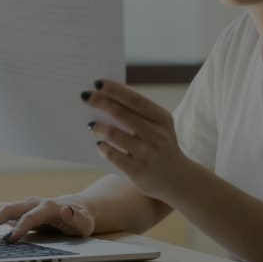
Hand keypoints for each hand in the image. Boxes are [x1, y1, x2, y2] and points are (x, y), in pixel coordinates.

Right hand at [0, 197, 94, 242]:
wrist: (75, 208)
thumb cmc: (80, 219)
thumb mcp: (84, 223)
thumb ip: (77, 219)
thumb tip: (65, 210)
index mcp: (49, 207)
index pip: (32, 216)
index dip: (21, 227)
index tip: (9, 240)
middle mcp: (34, 203)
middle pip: (11, 208)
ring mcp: (24, 206)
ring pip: (1, 208)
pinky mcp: (17, 211)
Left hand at [82, 79, 193, 200]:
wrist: (178, 178)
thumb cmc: (161, 145)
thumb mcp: (160, 126)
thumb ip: (139, 114)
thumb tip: (107, 99)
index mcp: (162, 118)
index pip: (135, 99)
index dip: (115, 90)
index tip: (97, 83)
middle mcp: (157, 135)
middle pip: (122, 114)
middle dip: (101, 103)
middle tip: (85, 96)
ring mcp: (147, 154)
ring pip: (115, 135)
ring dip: (99, 127)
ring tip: (91, 125)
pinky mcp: (138, 171)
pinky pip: (113, 156)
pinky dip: (103, 148)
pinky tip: (99, 145)